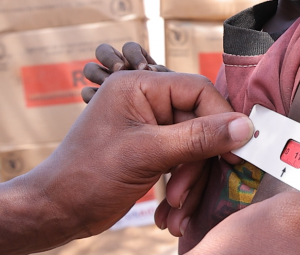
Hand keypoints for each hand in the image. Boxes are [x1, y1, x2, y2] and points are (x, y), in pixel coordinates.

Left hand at [16, 70, 253, 238]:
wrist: (54, 211)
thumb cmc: (88, 176)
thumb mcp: (147, 154)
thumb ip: (199, 137)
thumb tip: (244, 126)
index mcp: (139, 86)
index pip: (197, 91)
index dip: (221, 118)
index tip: (236, 150)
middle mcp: (145, 101)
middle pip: (198, 124)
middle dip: (196, 165)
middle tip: (183, 197)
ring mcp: (147, 126)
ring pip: (192, 148)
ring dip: (188, 184)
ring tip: (173, 212)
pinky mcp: (149, 150)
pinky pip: (180, 162)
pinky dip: (179, 188)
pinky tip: (168, 214)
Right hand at [82, 42, 170, 102]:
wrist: (156, 139)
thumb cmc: (170, 109)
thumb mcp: (167, 90)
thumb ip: (160, 77)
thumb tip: (152, 68)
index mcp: (137, 63)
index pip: (129, 49)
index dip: (133, 54)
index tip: (142, 68)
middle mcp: (119, 72)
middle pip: (103, 51)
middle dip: (110, 57)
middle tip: (119, 69)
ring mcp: (105, 87)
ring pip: (91, 69)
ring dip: (96, 72)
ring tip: (106, 84)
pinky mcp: (97, 104)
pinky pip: (87, 93)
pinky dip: (91, 95)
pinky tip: (99, 103)